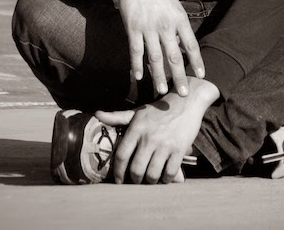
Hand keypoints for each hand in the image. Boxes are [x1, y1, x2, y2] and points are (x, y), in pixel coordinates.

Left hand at [97, 76, 219, 183]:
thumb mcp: (137, 112)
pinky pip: (170, 173)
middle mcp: (149, 137)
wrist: (186, 101)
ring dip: (150, 181)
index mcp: (136, 128)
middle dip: (135, 180)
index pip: (122, 155)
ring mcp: (165, 144)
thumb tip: (97, 114)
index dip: (118, 172)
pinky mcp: (180, 149)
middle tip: (136, 181)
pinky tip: (165, 176)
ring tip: (150, 179)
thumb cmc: (159, 109)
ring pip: (153, 174)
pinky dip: (166, 179)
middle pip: (136, 169)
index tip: (118, 180)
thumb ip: (117, 116)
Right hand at [111, 0, 204, 96]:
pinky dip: (136, 65)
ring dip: (158, 76)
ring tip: (161, 91)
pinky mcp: (132, 28)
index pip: (191, 45)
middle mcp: (165, 25)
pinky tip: (138, 77)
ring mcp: (148, 27)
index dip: (197, 61)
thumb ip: (178, 26)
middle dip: (179, 76)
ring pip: (154, 58)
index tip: (202, 76)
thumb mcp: (174, 5)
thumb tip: (182, 47)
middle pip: (174, 56)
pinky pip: (136, 51)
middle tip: (183, 93)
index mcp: (179, 18)